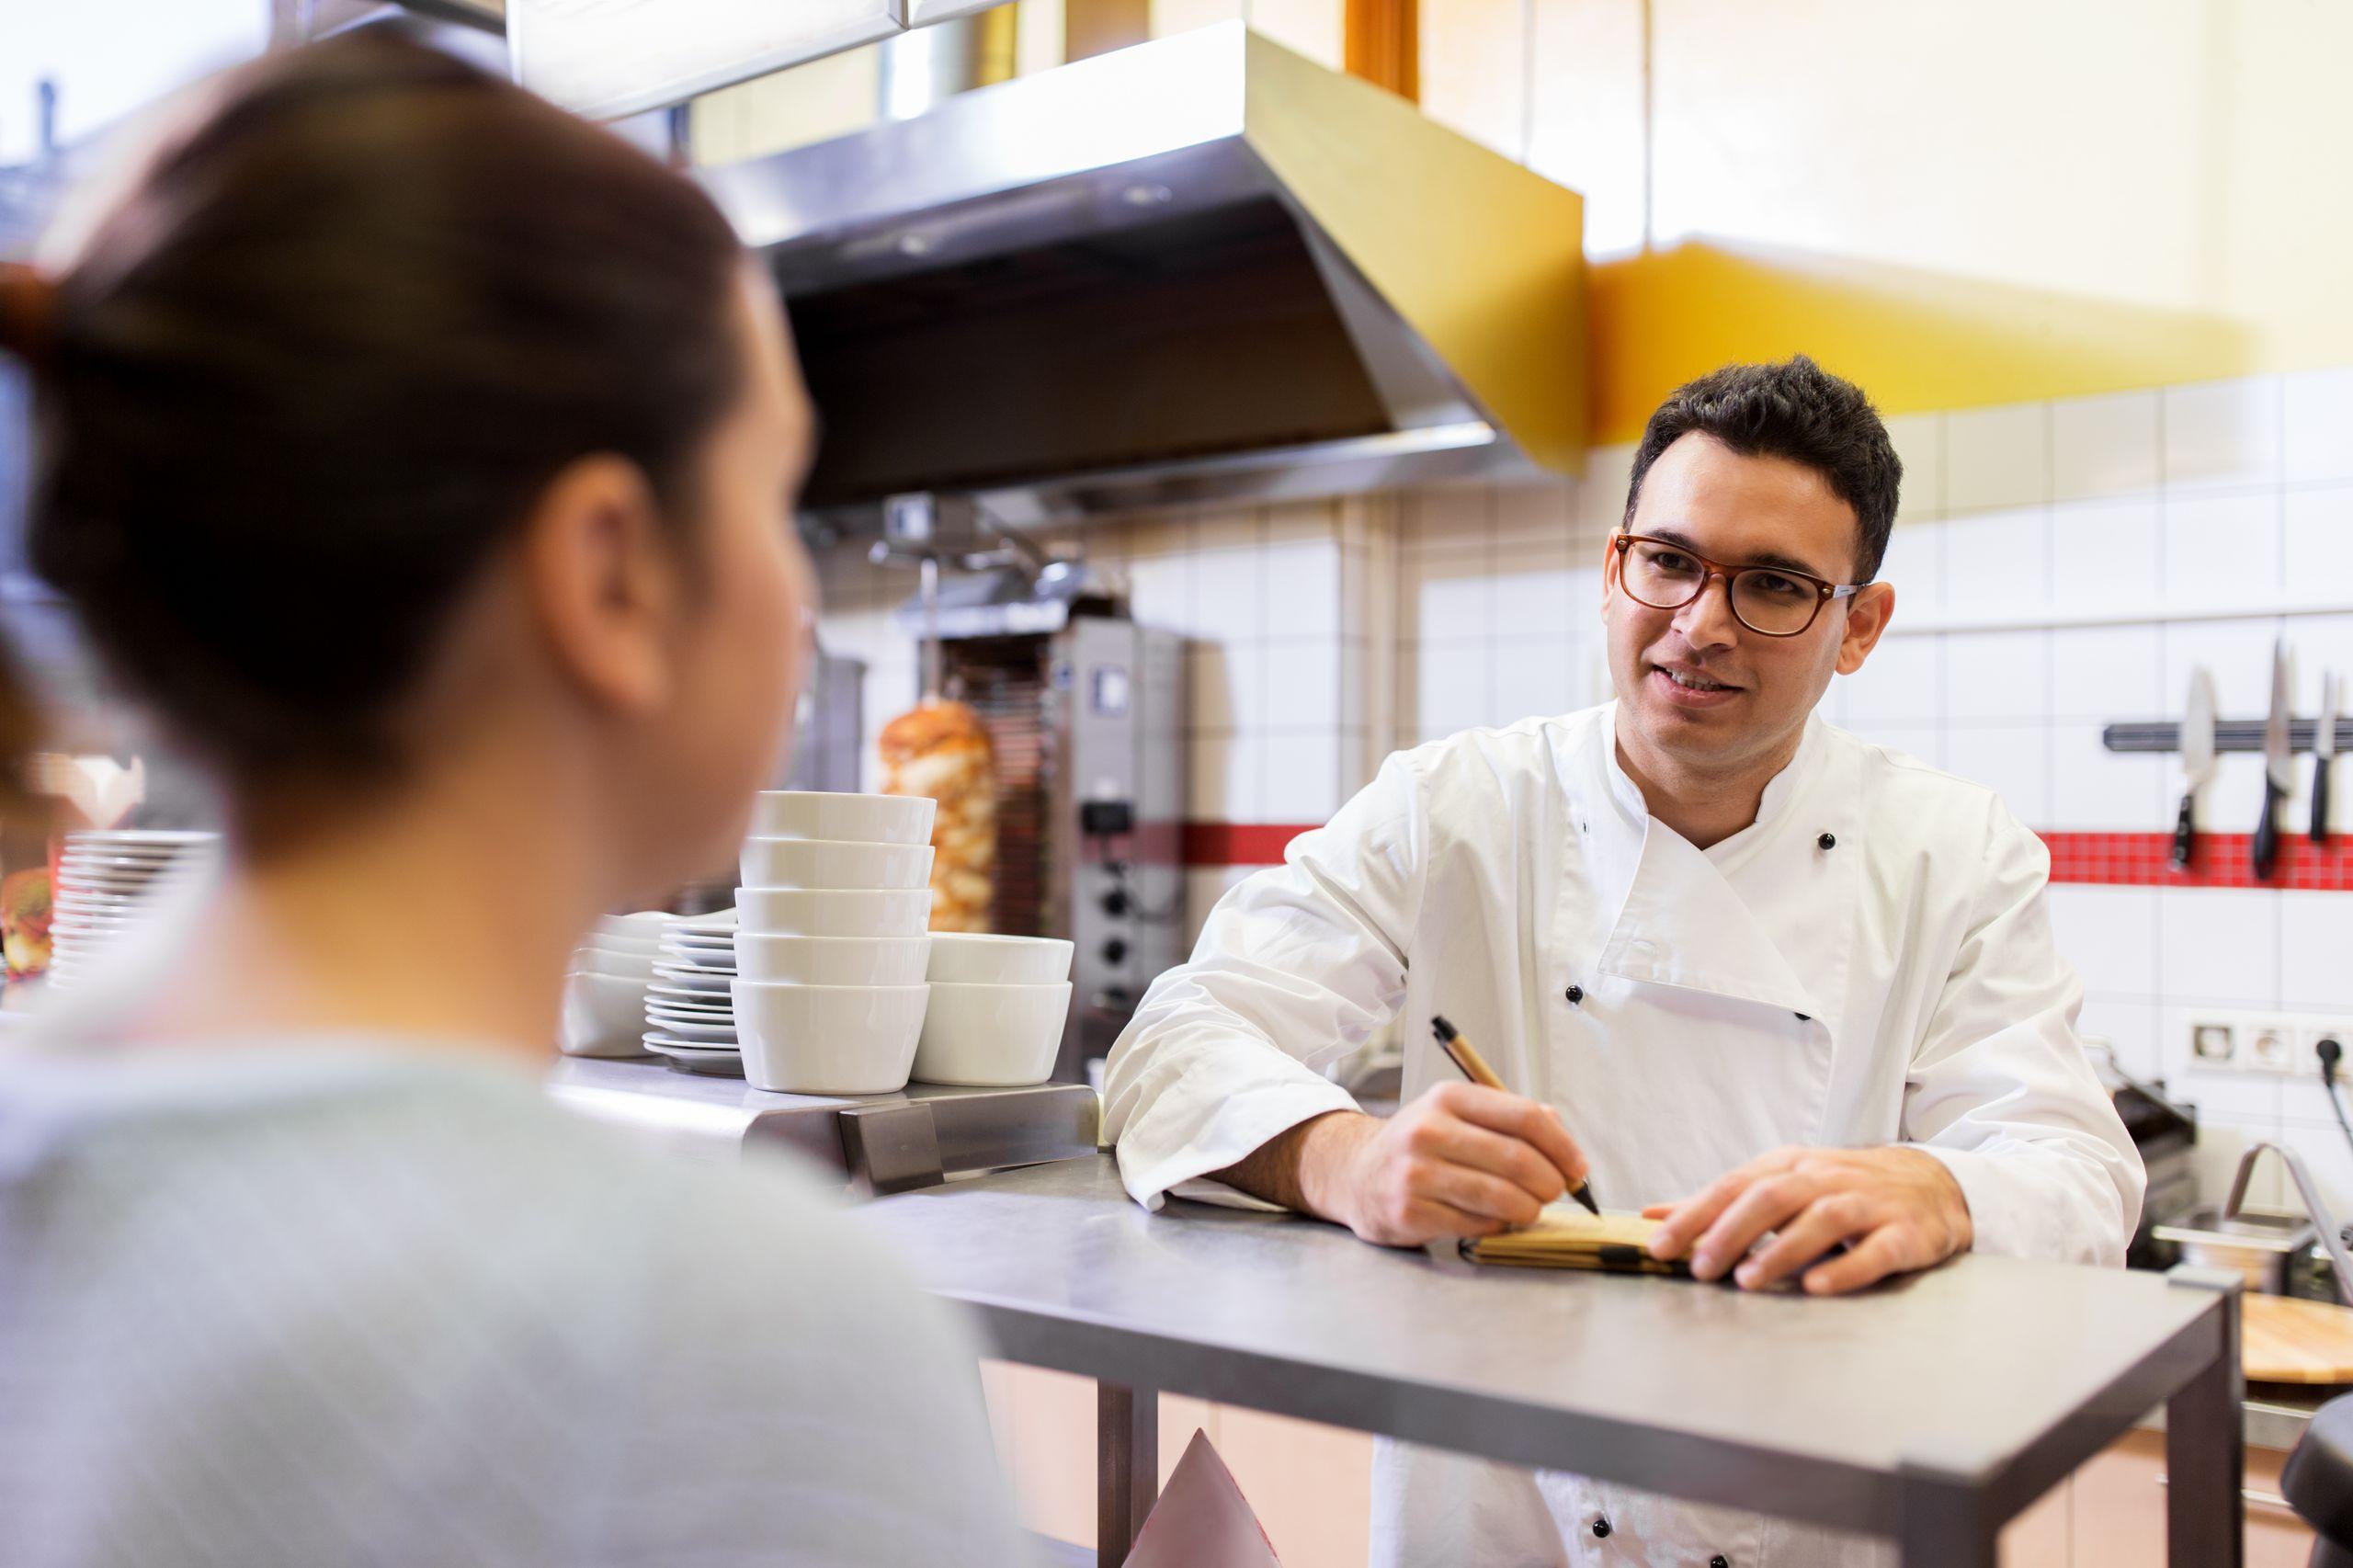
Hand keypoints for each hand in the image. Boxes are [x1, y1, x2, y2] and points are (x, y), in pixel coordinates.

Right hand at [1294, 1083, 1588, 1247]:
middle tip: (1554, 1193)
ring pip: (1501, 1196)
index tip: (1577, 1168)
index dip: (1562, 1146)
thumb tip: (1563, 1140)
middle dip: (1550, 1183)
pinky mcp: (1409, 1211)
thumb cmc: (1420, 1146)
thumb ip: (1510, 1120)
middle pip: (1518, 1159)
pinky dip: (1497, 1225)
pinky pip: (1477, 1224)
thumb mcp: (1457, 1116)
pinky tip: (1493, 1218)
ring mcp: (1416, 1172)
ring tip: (1528, 1209)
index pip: (1525, 1116)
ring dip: (1529, 1209)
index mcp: (1449, 1099)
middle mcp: (1429, 1130)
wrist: (1355, 1173)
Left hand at [1642, 1145, 1972, 1294]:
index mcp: (1790, 1165)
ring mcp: (1867, 1204)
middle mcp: (1825, 1178)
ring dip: (1780, 1250)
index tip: (1660, 1245)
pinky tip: (1816, 1287)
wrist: (1931, 1184)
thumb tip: (1653, 1215)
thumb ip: (1720, 1203)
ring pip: (1819, 1220)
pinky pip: (1874, 1251)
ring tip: (1746, 1280)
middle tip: (1700, 1268)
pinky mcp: (1904, 1233)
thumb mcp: (1781, 1184)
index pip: (1734, 1185)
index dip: (1695, 1214)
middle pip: (1772, 1197)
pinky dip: (1844, 1269)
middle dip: (1730, 1232)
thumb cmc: (1843, 1188)